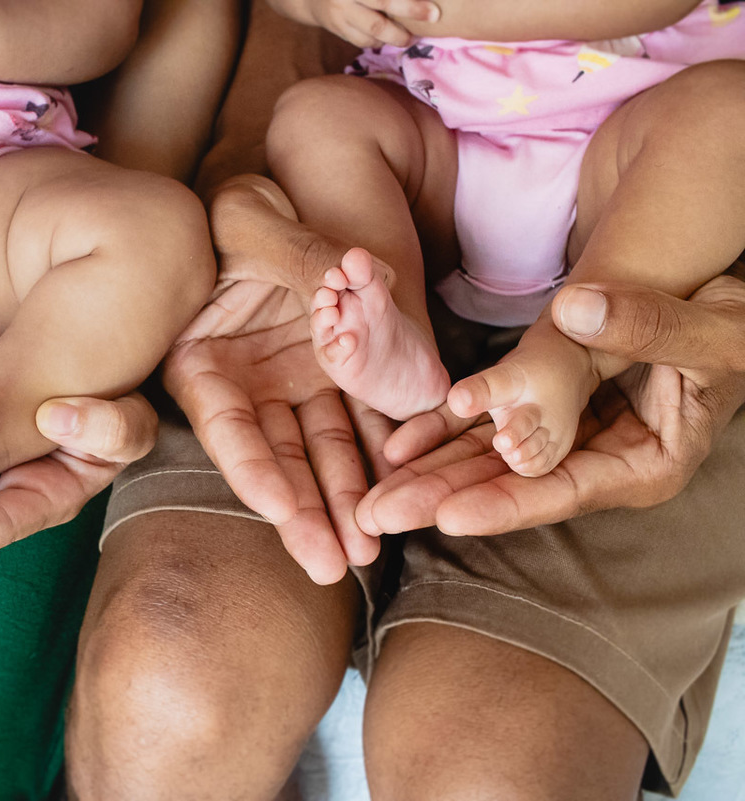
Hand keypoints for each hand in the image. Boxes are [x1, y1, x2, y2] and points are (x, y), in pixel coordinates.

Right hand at [163, 175, 390, 582]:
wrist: (292, 188)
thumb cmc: (248, 208)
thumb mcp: (253, 219)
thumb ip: (293, 255)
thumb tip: (344, 277)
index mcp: (204, 361)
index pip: (226, 429)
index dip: (254, 471)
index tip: (281, 510)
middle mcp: (250, 385)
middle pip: (276, 459)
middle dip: (304, 513)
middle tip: (330, 564)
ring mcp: (296, 384)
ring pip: (323, 451)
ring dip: (346, 500)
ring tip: (367, 551)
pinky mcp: (340, 375)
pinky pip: (366, 416)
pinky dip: (385, 452)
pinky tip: (403, 490)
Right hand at [273, 0, 439, 48]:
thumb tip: (417, 0)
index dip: (407, 0)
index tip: (430, 4)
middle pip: (383, 3)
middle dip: (411, 10)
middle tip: (434, 15)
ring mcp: (339, 13)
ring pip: (373, 30)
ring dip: (396, 35)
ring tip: (410, 37)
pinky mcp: (337, 28)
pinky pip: (362, 40)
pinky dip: (379, 41)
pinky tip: (388, 38)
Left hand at [356, 267, 744, 536]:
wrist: (723, 304)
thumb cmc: (733, 326)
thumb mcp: (713, 330)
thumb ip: (651, 326)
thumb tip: (576, 310)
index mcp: (645, 463)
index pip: (562, 491)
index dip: (503, 501)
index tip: (446, 515)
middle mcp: (598, 461)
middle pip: (511, 487)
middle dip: (441, 501)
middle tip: (375, 517)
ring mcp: (567, 437)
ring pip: (489, 460)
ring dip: (429, 474)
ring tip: (369, 497)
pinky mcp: (547, 409)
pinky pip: (488, 424)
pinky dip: (446, 430)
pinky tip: (399, 444)